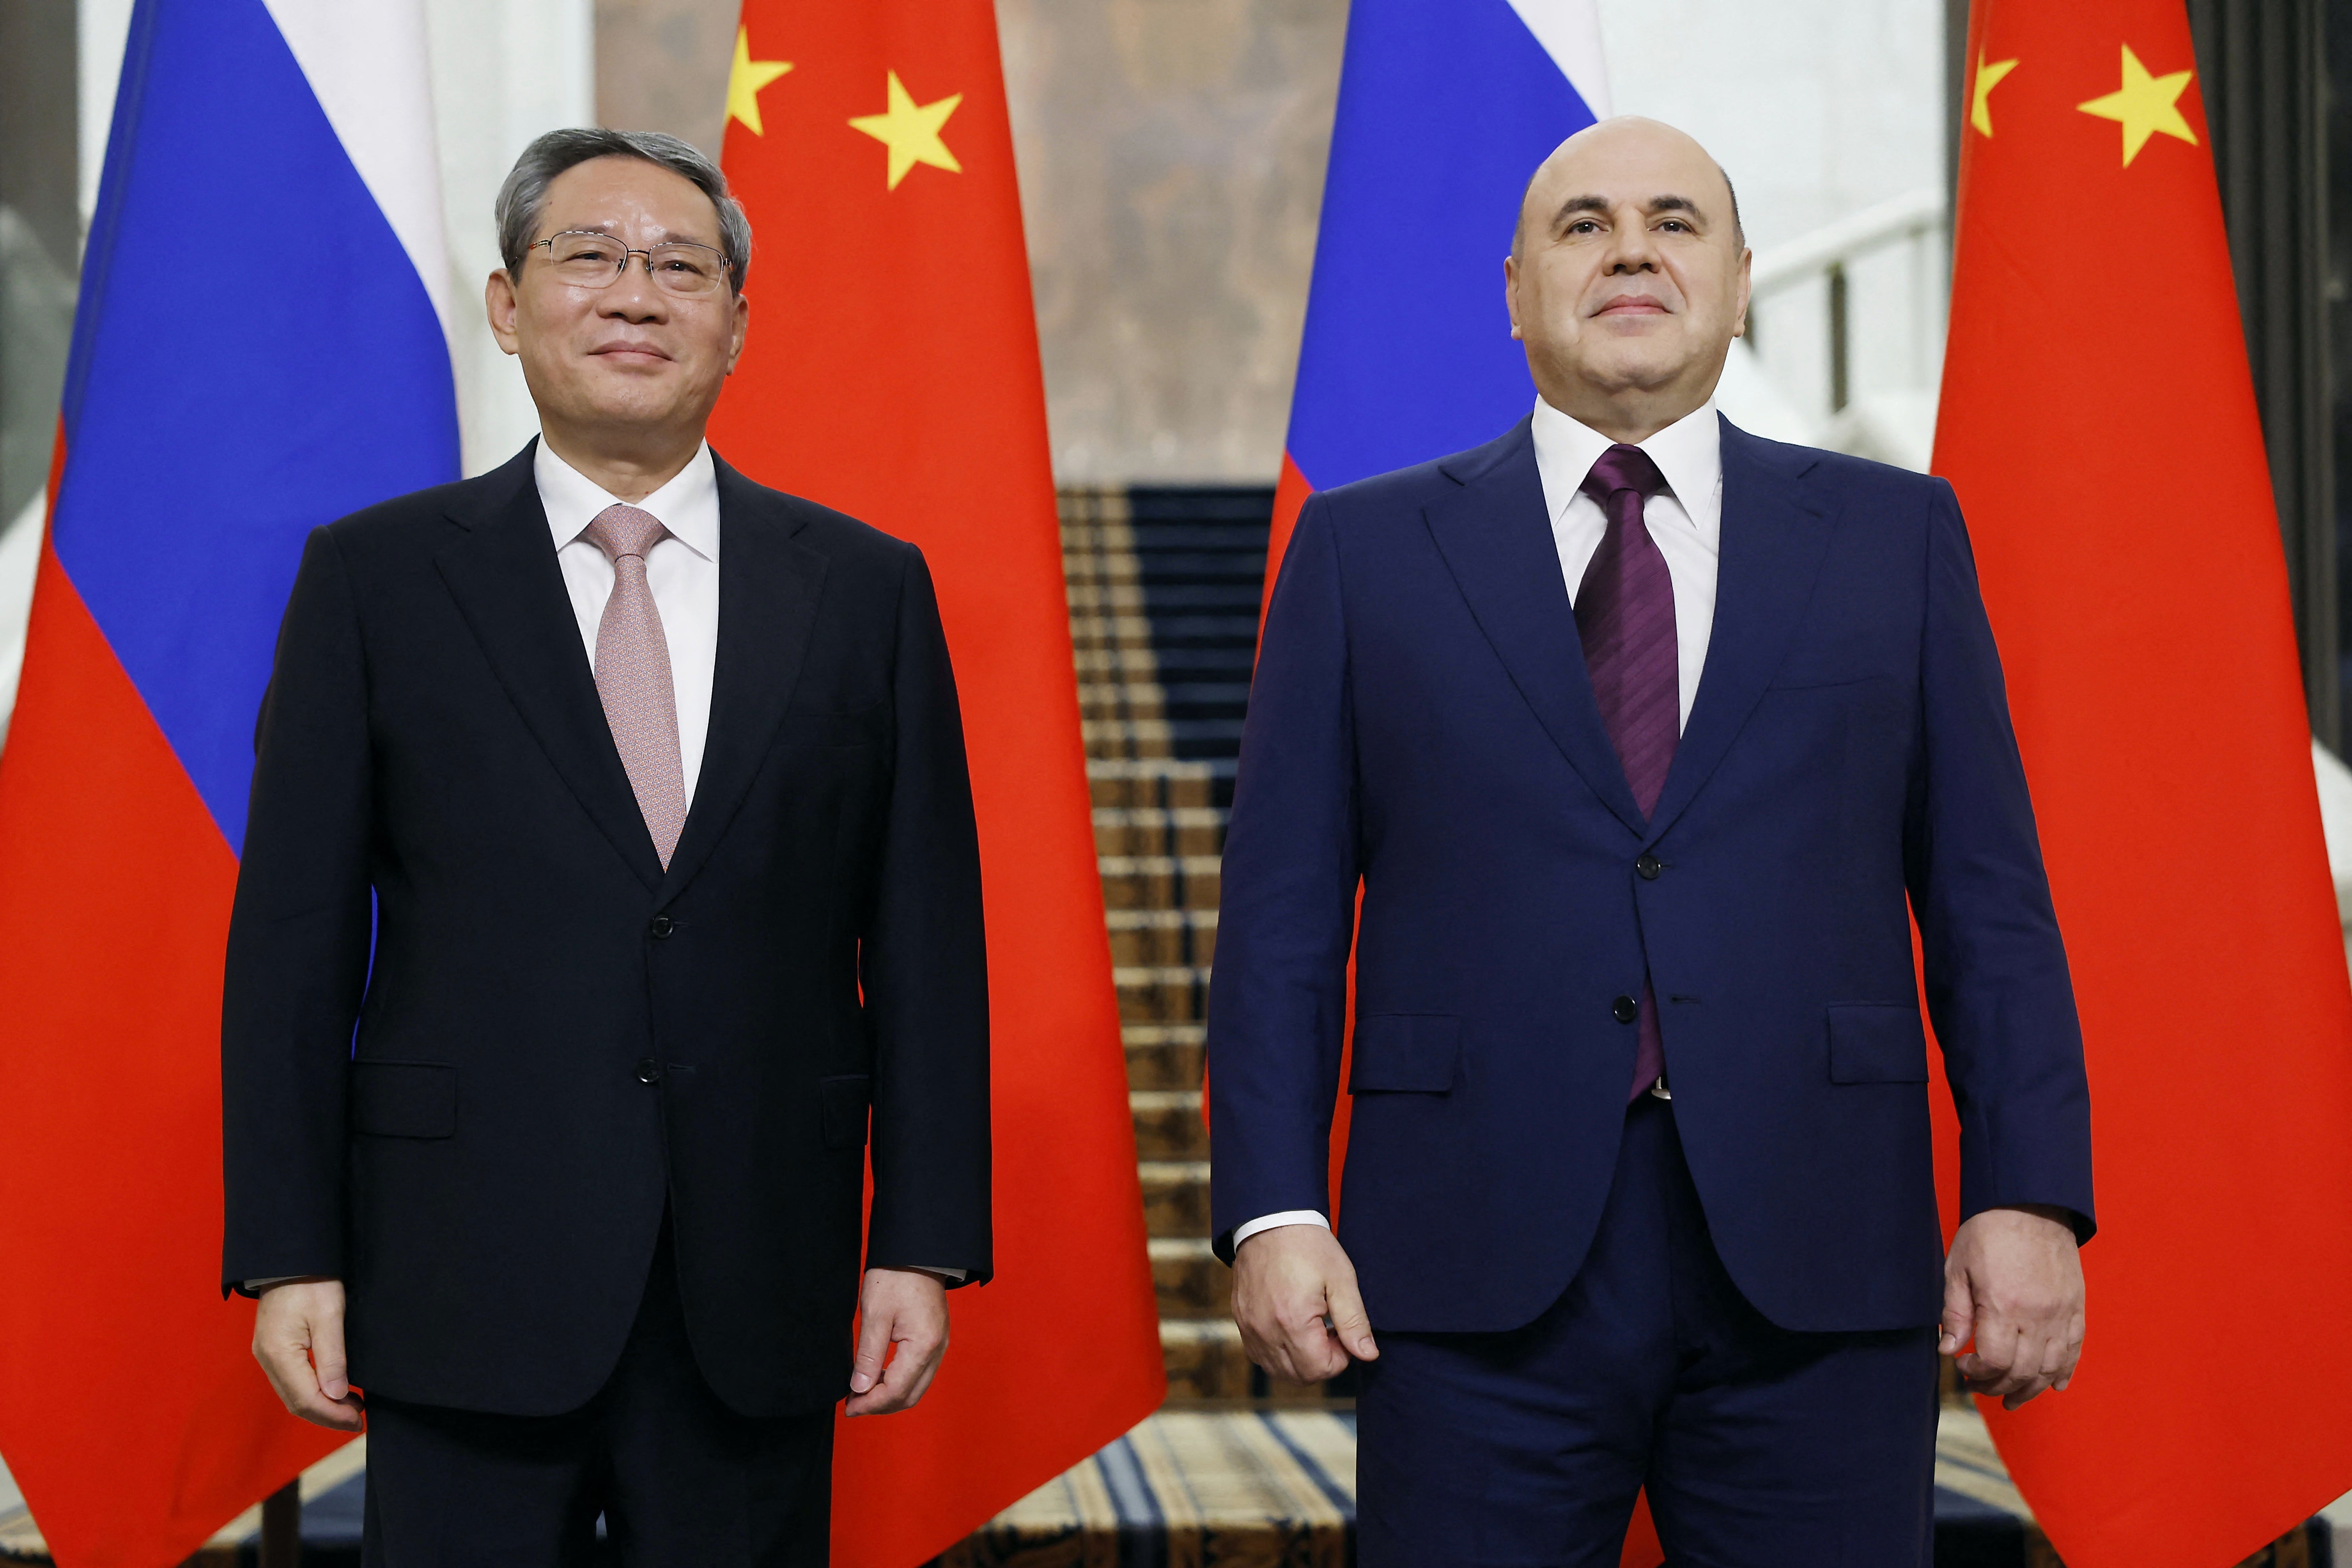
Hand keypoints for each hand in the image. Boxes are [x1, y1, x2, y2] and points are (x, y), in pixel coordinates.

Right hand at [253, 1278, 364, 1430]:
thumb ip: (332, 1358)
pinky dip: (312, 1393)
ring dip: (321, 1406)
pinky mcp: (273, 1348)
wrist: (291, 1258)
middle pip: (296, 1403)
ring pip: (292, 1395)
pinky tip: (334, 1391)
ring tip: (351, 1409)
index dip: (332, 1415)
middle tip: (358, 1420)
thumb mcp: (329, 1316)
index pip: (306, 1400)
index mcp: (279, 1354)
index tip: (358, 1420)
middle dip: (327, 1416)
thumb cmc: (312, 1281)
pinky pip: (291, 1382)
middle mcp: (267, 1360)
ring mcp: (268, 1355)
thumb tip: (338, 1395)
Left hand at [845, 1267, 949, 1415]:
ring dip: (890, 1395)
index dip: (870, 1404)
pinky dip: (899, 1382)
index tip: (848, 1407)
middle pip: (910, 1396)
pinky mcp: (936, 1339)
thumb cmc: (895, 1277)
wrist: (917, 1252)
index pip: (896, 1390)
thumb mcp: (875, 1314)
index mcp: (923, 1345)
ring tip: (862, 1391)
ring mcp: (940, 1345)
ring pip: (916, 1387)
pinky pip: (920, 1373)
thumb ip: (869, 1356)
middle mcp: (937, 1350)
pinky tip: (880, 1375)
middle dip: (880, 1405)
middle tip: (853, 1404)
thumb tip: (860, 1389)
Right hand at [1232, 1224, 1377, 1381]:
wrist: (1270, 1221)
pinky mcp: (1241, 1321)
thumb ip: (1354, 1322)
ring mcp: (1250, 1328)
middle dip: (1321, 1361)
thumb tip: (1368, 1355)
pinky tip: (1290, 1329)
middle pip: (1300, 1376)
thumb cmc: (1309, 1247)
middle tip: (1329, 1331)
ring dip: (1299, 1360)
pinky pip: (1259, 1356)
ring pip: (1278, 1370)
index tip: (1342, 1332)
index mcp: (1293, 1321)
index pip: (1321, 1369)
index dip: (1340, 1357)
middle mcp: (1266, 1331)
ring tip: (1311, 1329)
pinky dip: (1277, 1353)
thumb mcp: (1341, 1279)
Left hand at [1941, 1204, 2084, 1410]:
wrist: (2031, 1203)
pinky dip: (2064, 1372)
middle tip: (1980, 1386)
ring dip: (2031, 1390)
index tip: (1964, 1365)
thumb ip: (1955, 1312)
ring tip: (2011, 1398)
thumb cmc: (1988, 1232)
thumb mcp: (1958, 1267)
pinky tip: (2052, 1385)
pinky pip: (2075, 1350)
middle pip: (2023, 1372)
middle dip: (1999, 1387)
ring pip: (2051, 1368)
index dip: (1978, 1372)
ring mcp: (2062, 1313)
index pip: (1996, 1362)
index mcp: (2004, 1305)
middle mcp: (2038, 1315)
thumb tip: (1948, 1350)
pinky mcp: (2076, 1307)